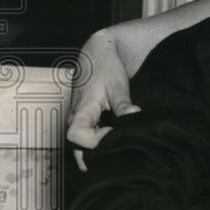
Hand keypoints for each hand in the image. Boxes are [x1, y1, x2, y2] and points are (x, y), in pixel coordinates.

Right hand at [68, 29, 140, 171]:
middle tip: (119, 148)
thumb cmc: (105, 67)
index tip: (112, 131)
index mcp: (82, 110)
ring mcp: (78, 121)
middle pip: (77, 149)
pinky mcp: (83, 120)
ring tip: (119, 146)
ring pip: (80, 146)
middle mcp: (75, 119)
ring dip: (98, 150)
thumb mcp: (117, 84)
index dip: (94, 141)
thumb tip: (134, 117)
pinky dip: (98, 144)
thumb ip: (123, 104)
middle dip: (97, 155)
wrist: (97, 54)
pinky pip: (86, 139)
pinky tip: (115, 142)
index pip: (76, 136)